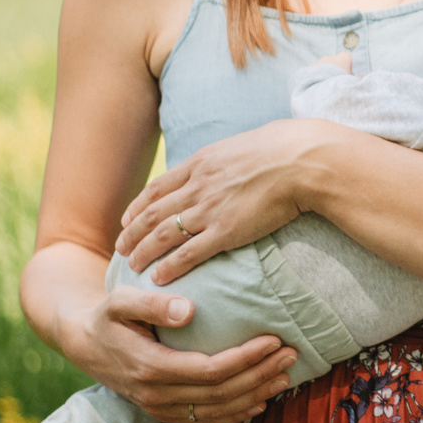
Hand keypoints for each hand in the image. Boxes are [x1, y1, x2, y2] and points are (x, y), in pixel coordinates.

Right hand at [67, 283, 296, 422]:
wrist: (84, 344)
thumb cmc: (107, 316)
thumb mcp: (120, 301)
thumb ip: (151, 304)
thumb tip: (189, 311)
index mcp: (150, 368)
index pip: (210, 370)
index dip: (246, 358)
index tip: (273, 340)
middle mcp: (156, 395)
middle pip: (220, 393)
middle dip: (260, 375)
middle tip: (291, 354)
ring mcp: (159, 408)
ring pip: (217, 411)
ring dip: (255, 396)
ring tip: (285, 376)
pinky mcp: (163, 413)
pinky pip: (205, 420)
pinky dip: (235, 414)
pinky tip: (260, 402)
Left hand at [118, 118, 327, 281]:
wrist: (302, 160)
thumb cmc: (284, 149)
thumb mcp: (243, 145)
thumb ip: (227, 159)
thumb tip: (228, 162)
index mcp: (201, 163)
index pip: (158, 188)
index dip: (138, 206)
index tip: (128, 219)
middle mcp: (197, 186)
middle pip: (152, 213)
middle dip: (132, 232)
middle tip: (121, 248)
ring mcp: (209, 209)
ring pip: (162, 235)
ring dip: (143, 252)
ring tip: (131, 266)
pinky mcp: (226, 231)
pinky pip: (189, 253)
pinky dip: (170, 266)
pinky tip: (158, 277)